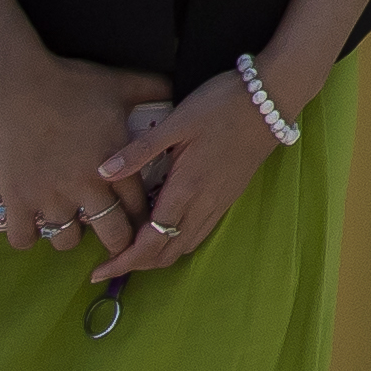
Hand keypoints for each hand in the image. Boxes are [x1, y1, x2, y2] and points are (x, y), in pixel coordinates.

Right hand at [0, 0, 164, 266]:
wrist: (15, 83)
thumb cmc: (70, 83)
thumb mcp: (119, 84)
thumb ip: (152, 89)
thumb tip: (174, 88)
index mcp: (116, 165)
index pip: (141, 209)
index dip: (143, 219)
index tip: (139, 221)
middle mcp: (86, 189)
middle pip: (112, 235)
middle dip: (117, 240)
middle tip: (110, 235)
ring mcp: (50, 198)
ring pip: (66, 242)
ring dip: (71, 237)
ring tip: (70, 224)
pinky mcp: (17, 200)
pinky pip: (23, 239)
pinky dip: (29, 237)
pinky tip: (34, 224)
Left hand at [102, 70, 287, 281]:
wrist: (273, 99)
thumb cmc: (222, 104)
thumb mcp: (177, 121)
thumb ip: (140, 150)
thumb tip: (102, 172)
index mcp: (187, 188)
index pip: (150, 242)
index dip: (123, 261)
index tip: (97, 271)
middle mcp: (204, 204)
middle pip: (167, 253)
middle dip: (136, 264)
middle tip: (109, 260)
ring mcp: (220, 202)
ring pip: (184, 246)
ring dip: (157, 255)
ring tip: (132, 248)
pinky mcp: (229, 196)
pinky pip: (199, 233)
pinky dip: (176, 242)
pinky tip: (165, 228)